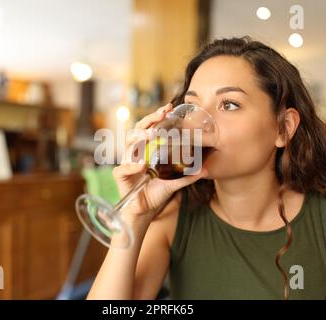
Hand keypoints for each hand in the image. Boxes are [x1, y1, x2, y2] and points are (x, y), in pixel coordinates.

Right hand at [112, 103, 207, 221]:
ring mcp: (127, 162)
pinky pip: (122, 168)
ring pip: (128, 144)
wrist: (145, 211)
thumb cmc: (156, 192)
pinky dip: (131, 166)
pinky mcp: (120, 176)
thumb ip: (187, 176)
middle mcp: (135, 152)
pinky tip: (139, 165)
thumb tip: (204, 169)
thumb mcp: (174, 182)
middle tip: (161, 116)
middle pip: (137, 130)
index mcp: (146, 149)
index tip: (168, 108)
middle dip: (148, 121)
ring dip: (139, 138)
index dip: (157, 117)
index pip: (150, 128)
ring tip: (150, 136)